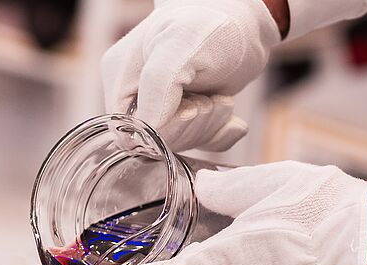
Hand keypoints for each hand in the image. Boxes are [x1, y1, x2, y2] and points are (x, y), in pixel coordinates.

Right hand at [101, 0, 280, 152]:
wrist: (246, 17)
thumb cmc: (210, 23)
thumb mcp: (181, 43)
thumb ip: (157, 84)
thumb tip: (148, 129)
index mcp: (120, 78)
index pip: (130, 131)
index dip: (163, 130)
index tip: (190, 105)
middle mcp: (137, 96)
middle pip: (156, 141)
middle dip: (191, 126)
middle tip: (211, 99)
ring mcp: (162, 107)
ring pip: (180, 144)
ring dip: (209, 126)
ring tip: (220, 99)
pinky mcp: (187, 115)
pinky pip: (200, 144)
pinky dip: (220, 134)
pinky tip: (228, 114)